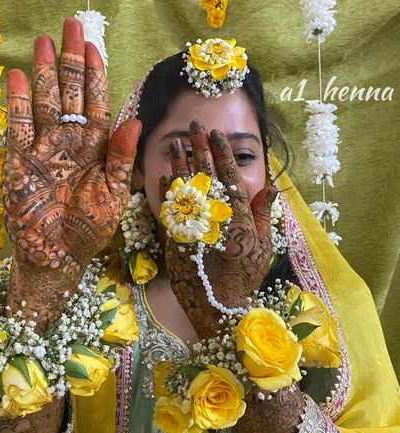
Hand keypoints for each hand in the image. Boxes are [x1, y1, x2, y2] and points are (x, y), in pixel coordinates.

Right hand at [3, 18, 139, 328]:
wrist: (58, 257)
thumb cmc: (89, 230)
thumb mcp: (113, 195)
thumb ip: (121, 158)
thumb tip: (134, 120)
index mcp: (95, 151)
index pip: (96, 105)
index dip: (95, 78)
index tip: (95, 49)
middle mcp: (70, 144)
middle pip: (70, 96)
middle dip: (71, 63)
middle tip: (71, 28)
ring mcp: (44, 150)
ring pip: (45, 104)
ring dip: (45, 74)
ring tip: (45, 43)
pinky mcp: (20, 162)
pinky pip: (19, 127)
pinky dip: (18, 103)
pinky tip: (20, 77)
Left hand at [162, 119, 275, 338]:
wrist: (219, 306)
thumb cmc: (245, 277)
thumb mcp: (263, 247)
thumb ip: (263, 215)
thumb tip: (270, 186)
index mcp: (239, 220)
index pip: (230, 179)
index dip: (222, 155)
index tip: (216, 135)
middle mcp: (215, 220)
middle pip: (206, 178)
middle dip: (200, 150)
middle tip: (194, 126)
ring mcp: (193, 230)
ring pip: (185, 191)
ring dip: (179, 165)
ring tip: (175, 143)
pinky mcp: (176, 242)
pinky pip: (169, 213)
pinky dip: (166, 193)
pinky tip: (162, 175)